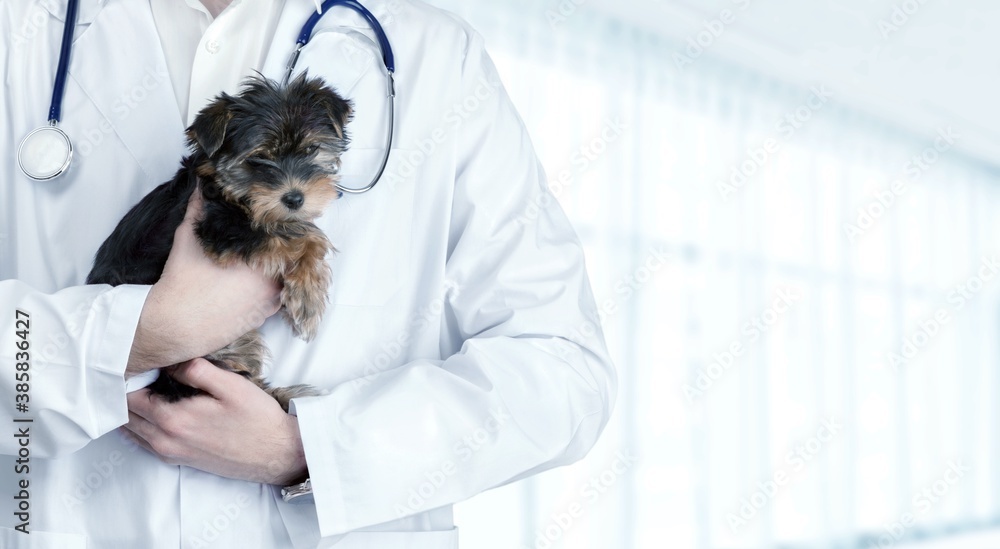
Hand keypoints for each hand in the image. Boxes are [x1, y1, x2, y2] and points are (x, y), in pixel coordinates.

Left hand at [123, 358, 307, 484]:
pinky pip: (145, 442)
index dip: (129, 375)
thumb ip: (196, 370)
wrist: (275, 454)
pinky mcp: (179, 459)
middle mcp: (164, 440)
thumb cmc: (256, 418)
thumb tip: (169, 361)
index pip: (128, 395)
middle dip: (125, 391)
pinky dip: (141, 425)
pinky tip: (155, 409)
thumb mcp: (231, 385)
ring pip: (132, 429)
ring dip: (132, 409)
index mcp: (173, 419)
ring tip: (145, 386)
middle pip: (125, 413)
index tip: (140, 359)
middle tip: (139, 370)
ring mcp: (170, 452)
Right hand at [127, 189, 281, 374]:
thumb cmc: (181, 281)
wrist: (174, 325)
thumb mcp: (188, 238)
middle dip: (282, 245)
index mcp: (260, 258)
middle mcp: (272, 280)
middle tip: (273, 235)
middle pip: (288, 257)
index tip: (277, 217)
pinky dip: (272, 286)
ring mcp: (270, 300)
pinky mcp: (265, 316)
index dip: (282, 224)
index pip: (285, 235)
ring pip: (285, 277)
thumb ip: (199, 209)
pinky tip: (260, 278)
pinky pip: (278, 296)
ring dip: (279, 267)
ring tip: (266, 255)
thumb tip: (203, 185)